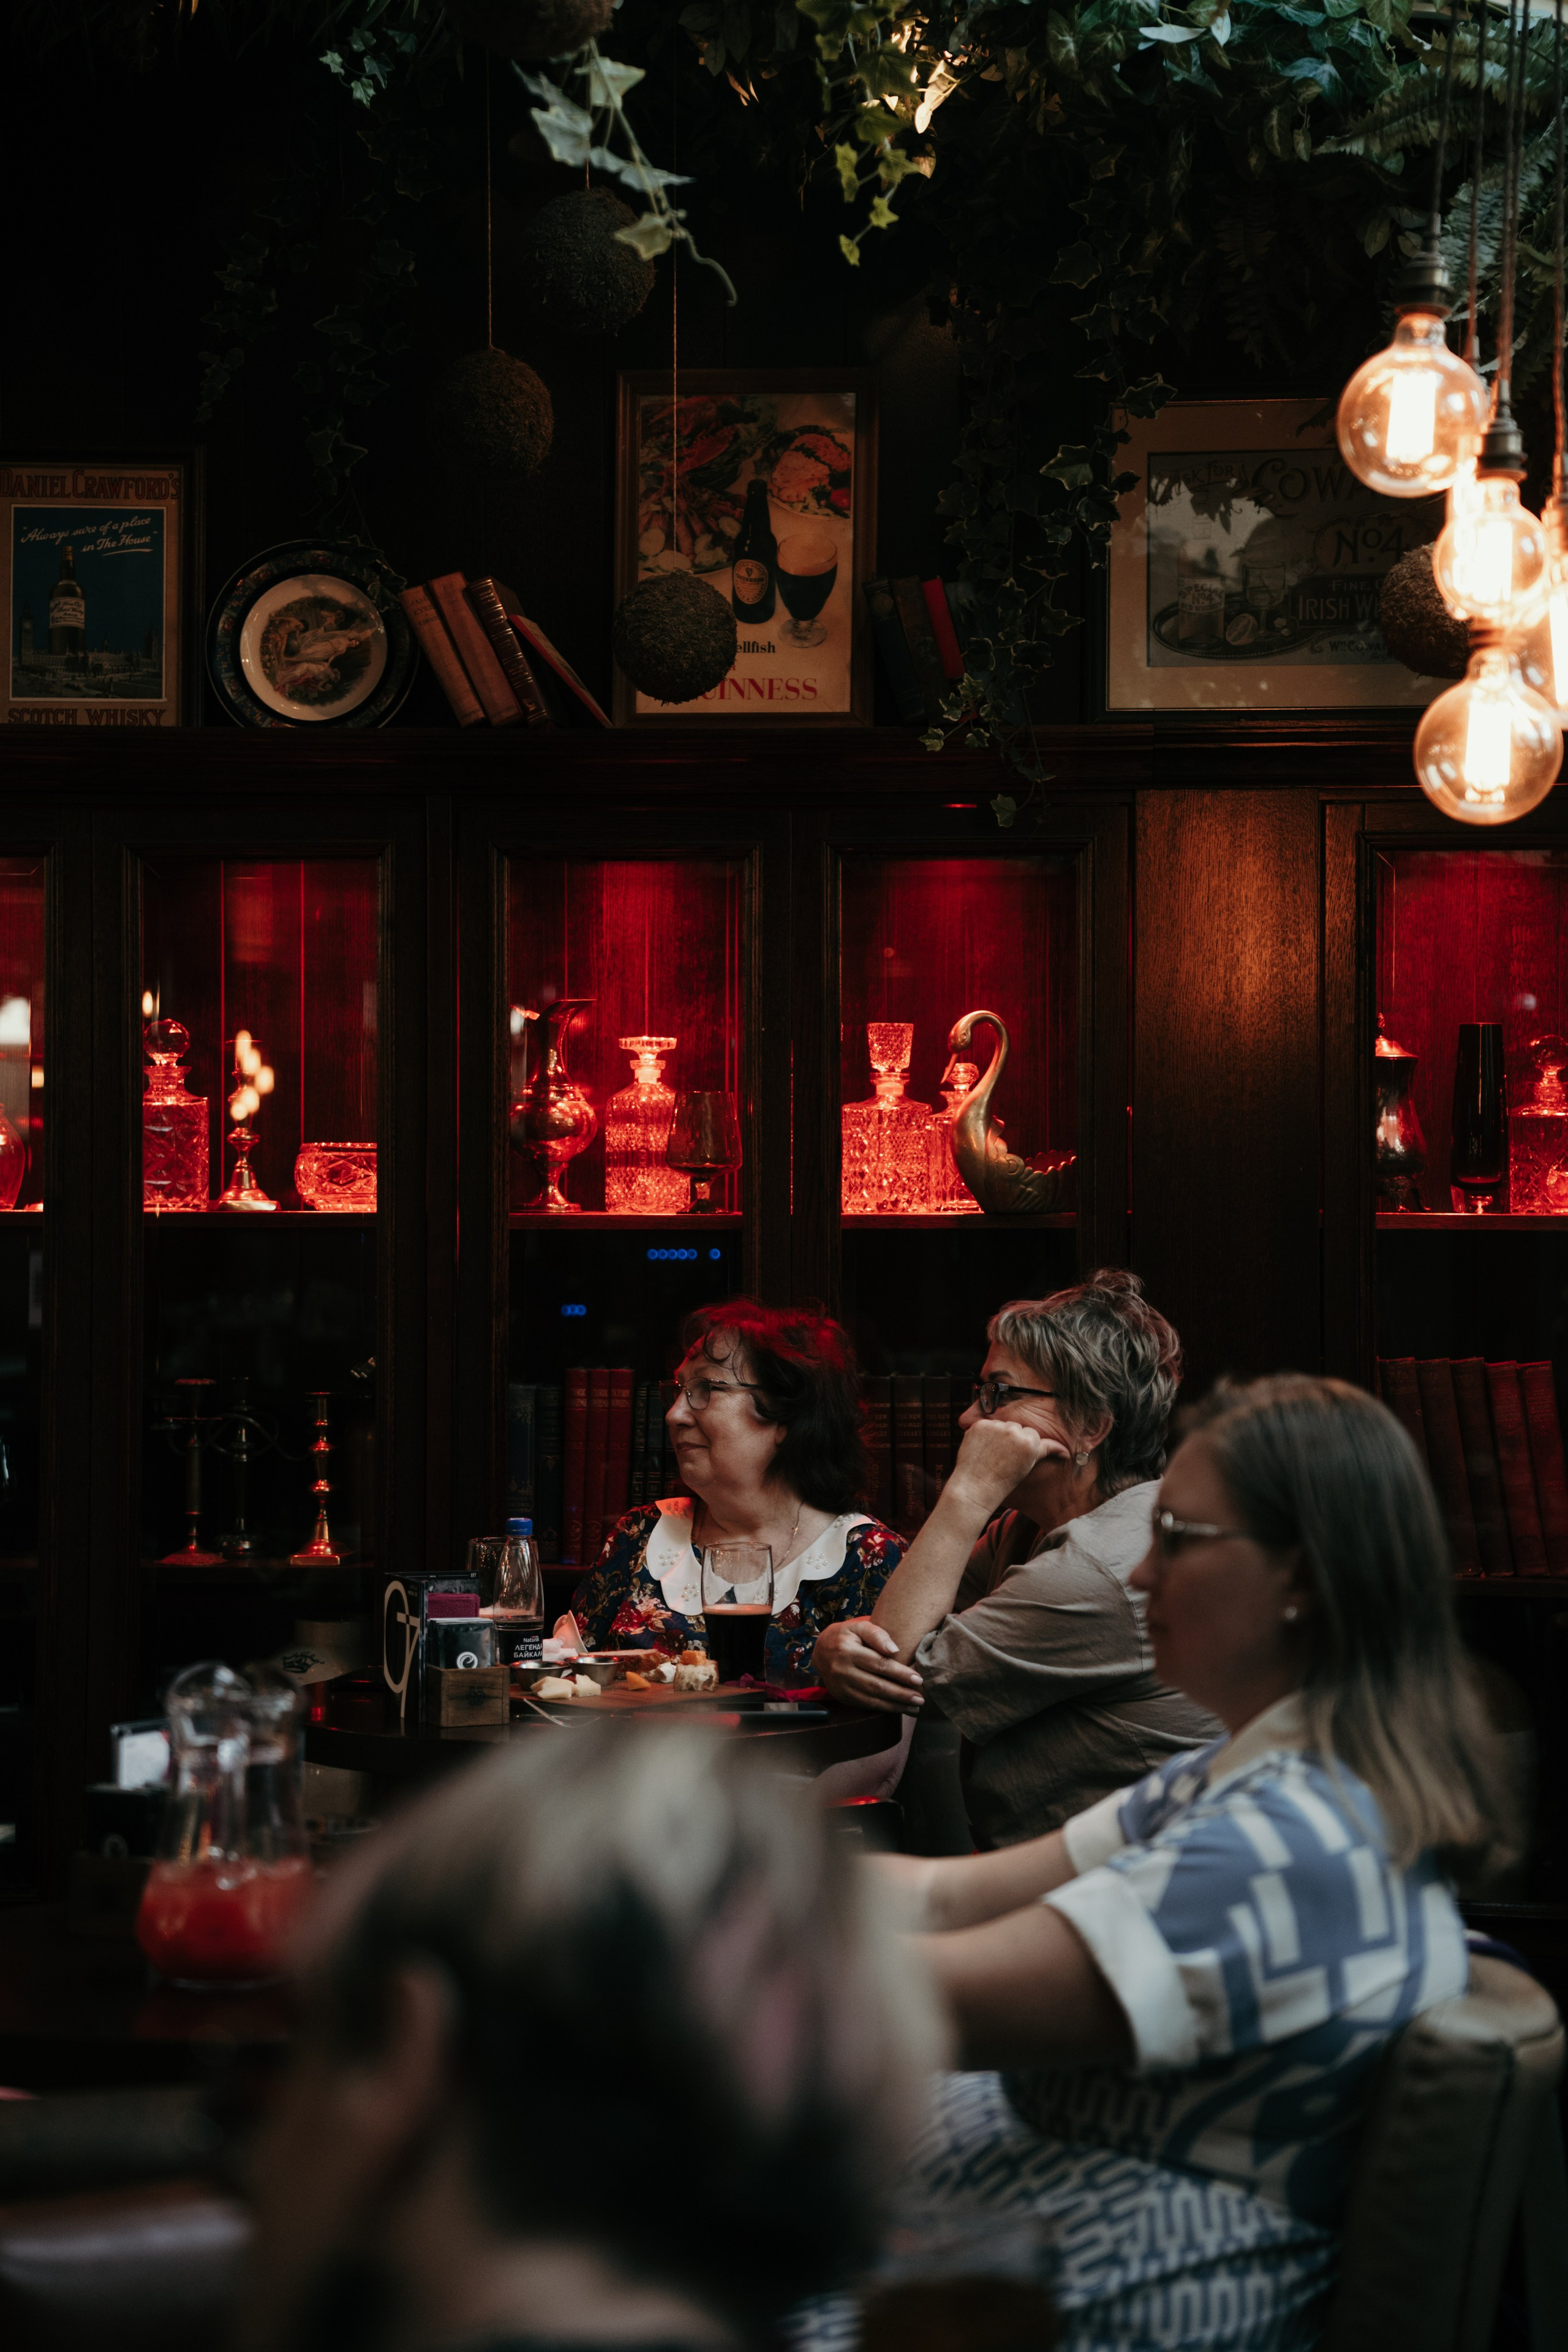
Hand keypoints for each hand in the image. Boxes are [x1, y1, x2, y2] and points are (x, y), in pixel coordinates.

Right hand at [813, 1618, 924, 1714]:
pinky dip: (883, 1709)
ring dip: (895, 1705)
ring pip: (871, 1699)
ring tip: (914, 1707)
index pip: (879, 1664)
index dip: (900, 1673)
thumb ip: (877, 1634)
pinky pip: (864, 1705)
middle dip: (901, 1694)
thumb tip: (894, 1650)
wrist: (820, 1650)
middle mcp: (842, 1670)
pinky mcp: (841, 1696)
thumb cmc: (846, 1636)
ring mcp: (840, 1686)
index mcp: (848, 1651)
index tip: (919, 1679)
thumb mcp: (859, 1627)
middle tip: (920, 1699)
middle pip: (876, 1685)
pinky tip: (898, 1709)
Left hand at [947, 1416, 1064, 1514]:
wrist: (976, 1486)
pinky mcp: (979, 1425)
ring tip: (992, 1454)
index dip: (1024, 1447)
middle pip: (1017, 1427)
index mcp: (1030, 1441)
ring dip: (998, 1434)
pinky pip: (986, 1425)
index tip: (1016, 1458)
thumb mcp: (1028, 1466)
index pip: (1032, 1434)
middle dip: (1012, 1438)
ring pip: (1002, 1425)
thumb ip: (1045, 1451)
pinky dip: (984, 1434)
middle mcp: (1014, 1430)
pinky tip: (982, 1449)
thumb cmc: (1004, 1480)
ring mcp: (995, 1427)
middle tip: (1003, 1457)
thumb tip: (1065, 1452)